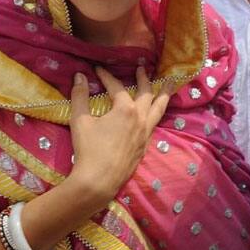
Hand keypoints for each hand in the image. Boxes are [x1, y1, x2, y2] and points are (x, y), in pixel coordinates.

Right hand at [69, 66, 170, 199]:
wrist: (98, 181)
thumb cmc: (88, 149)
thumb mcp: (80, 120)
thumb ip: (80, 95)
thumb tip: (79, 75)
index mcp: (125, 109)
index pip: (116, 87)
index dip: (106, 76)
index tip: (98, 69)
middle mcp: (140, 118)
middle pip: (146, 93)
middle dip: (143, 79)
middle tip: (142, 68)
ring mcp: (145, 133)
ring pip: (159, 108)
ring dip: (164, 93)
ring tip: (171, 82)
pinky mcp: (145, 146)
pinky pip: (156, 123)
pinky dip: (158, 112)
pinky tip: (155, 113)